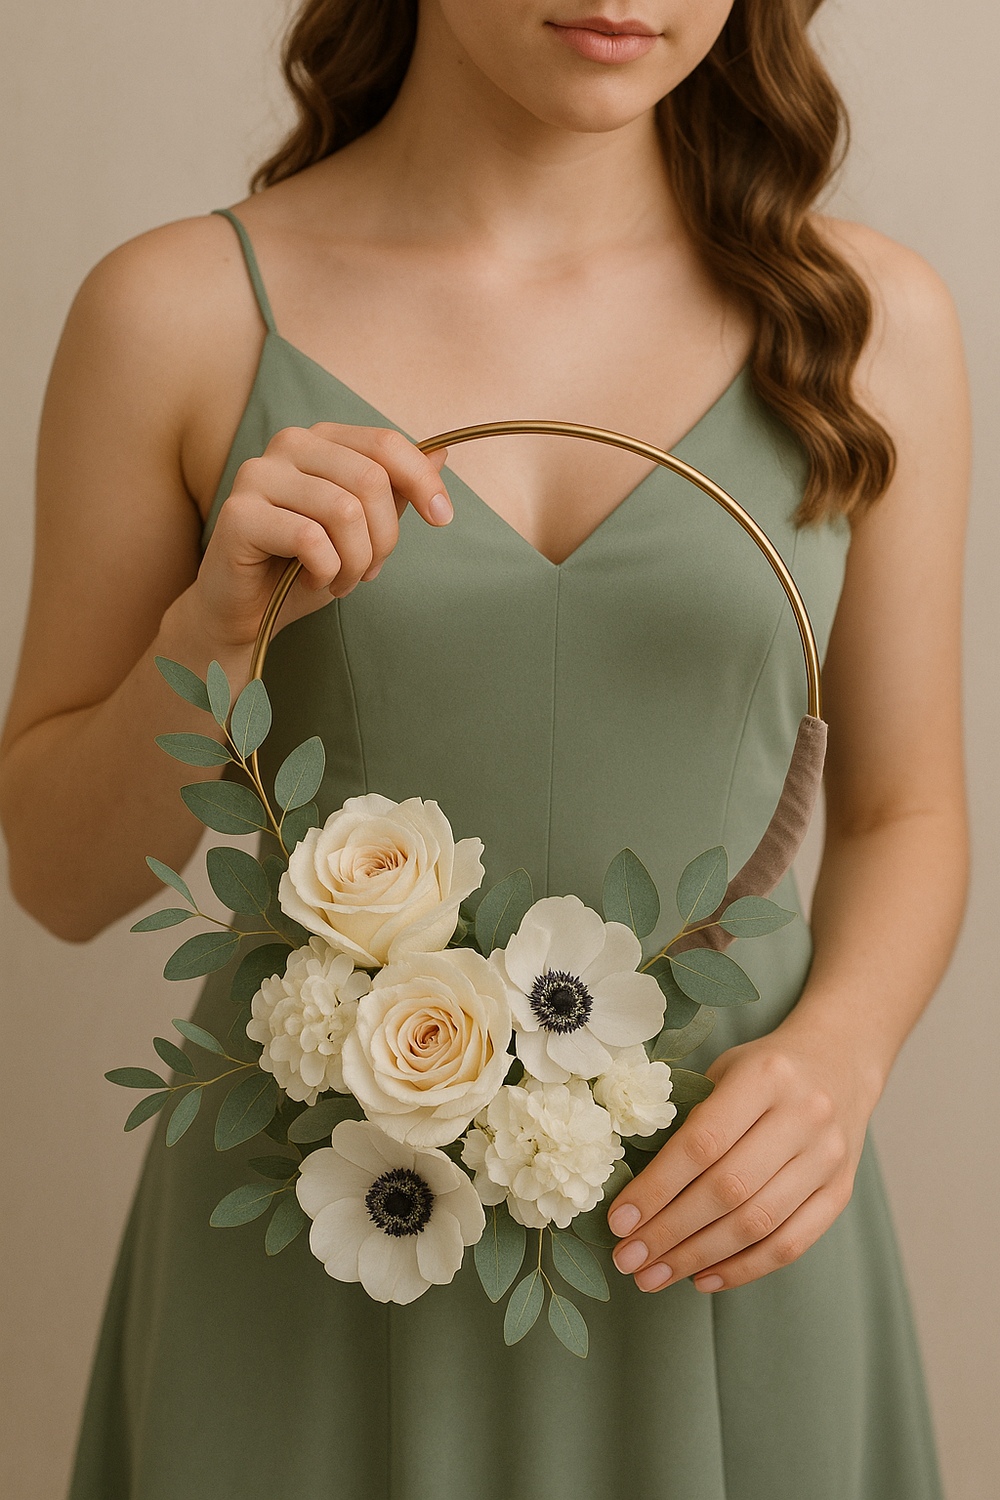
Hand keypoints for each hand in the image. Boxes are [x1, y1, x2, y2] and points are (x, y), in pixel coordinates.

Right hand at [193, 423, 451, 648]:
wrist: (247, 612)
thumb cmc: (305, 567)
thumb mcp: (363, 529)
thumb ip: (394, 491)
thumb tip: (442, 451)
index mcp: (320, 440)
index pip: (384, 444)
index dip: (423, 481)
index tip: (442, 518)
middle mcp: (287, 445)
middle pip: (370, 479)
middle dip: (384, 538)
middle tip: (368, 571)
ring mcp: (258, 475)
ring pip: (344, 510)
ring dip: (355, 562)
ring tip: (340, 581)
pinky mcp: (238, 513)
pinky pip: (311, 539)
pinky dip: (325, 572)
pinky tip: (310, 581)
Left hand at [605, 1025, 883, 1292]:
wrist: (839, 1059)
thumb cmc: (762, 1069)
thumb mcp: (723, 1072)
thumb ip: (688, 1120)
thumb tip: (635, 1193)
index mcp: (764, 1076)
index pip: (702, 1144)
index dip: (657, 1188)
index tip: (619, 1222)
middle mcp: (803, 1116)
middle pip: (728, 1190)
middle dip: (670, 1232)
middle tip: (628, 1260)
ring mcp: (828, 1157)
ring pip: (758, 1224)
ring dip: (698, 1257)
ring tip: (654, 1276)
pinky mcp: (841, 1191)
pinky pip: (792, 1244)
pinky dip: (744, 1268)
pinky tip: (704, 1278)